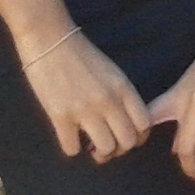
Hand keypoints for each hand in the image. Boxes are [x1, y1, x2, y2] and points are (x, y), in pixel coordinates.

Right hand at [18, 27, 151, 162]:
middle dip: (119, 149)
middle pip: (127, 141)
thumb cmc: (81, 55)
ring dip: (98, 153)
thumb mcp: (111, 73)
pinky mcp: (60, 116)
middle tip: (107, 145)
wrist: (50, 41)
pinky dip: (72, 148)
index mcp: (123, 88)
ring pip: (105, 149)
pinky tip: (69, 137)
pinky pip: (72, 149)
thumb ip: (121, 96)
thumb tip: (124, 124)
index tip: (127, 138)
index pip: (144, 124)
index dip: (138, 137)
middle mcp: (108, 101)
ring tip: (90, 145)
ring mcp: (84, 110)